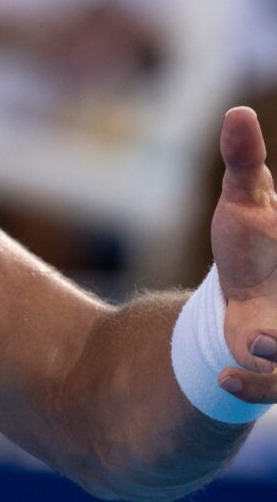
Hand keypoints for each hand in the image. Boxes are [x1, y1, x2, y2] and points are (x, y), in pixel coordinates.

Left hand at [210, 107, 276, 401]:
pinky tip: (229, 375)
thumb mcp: (245, 203)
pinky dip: (252, 384)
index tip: (261, 293)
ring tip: (252, 341)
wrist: (244, 297)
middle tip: (258, 327)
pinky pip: (271, 387)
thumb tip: (237, 114)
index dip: (272, 235)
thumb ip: (244, 162)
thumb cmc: (254, 243)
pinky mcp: (273, 369)